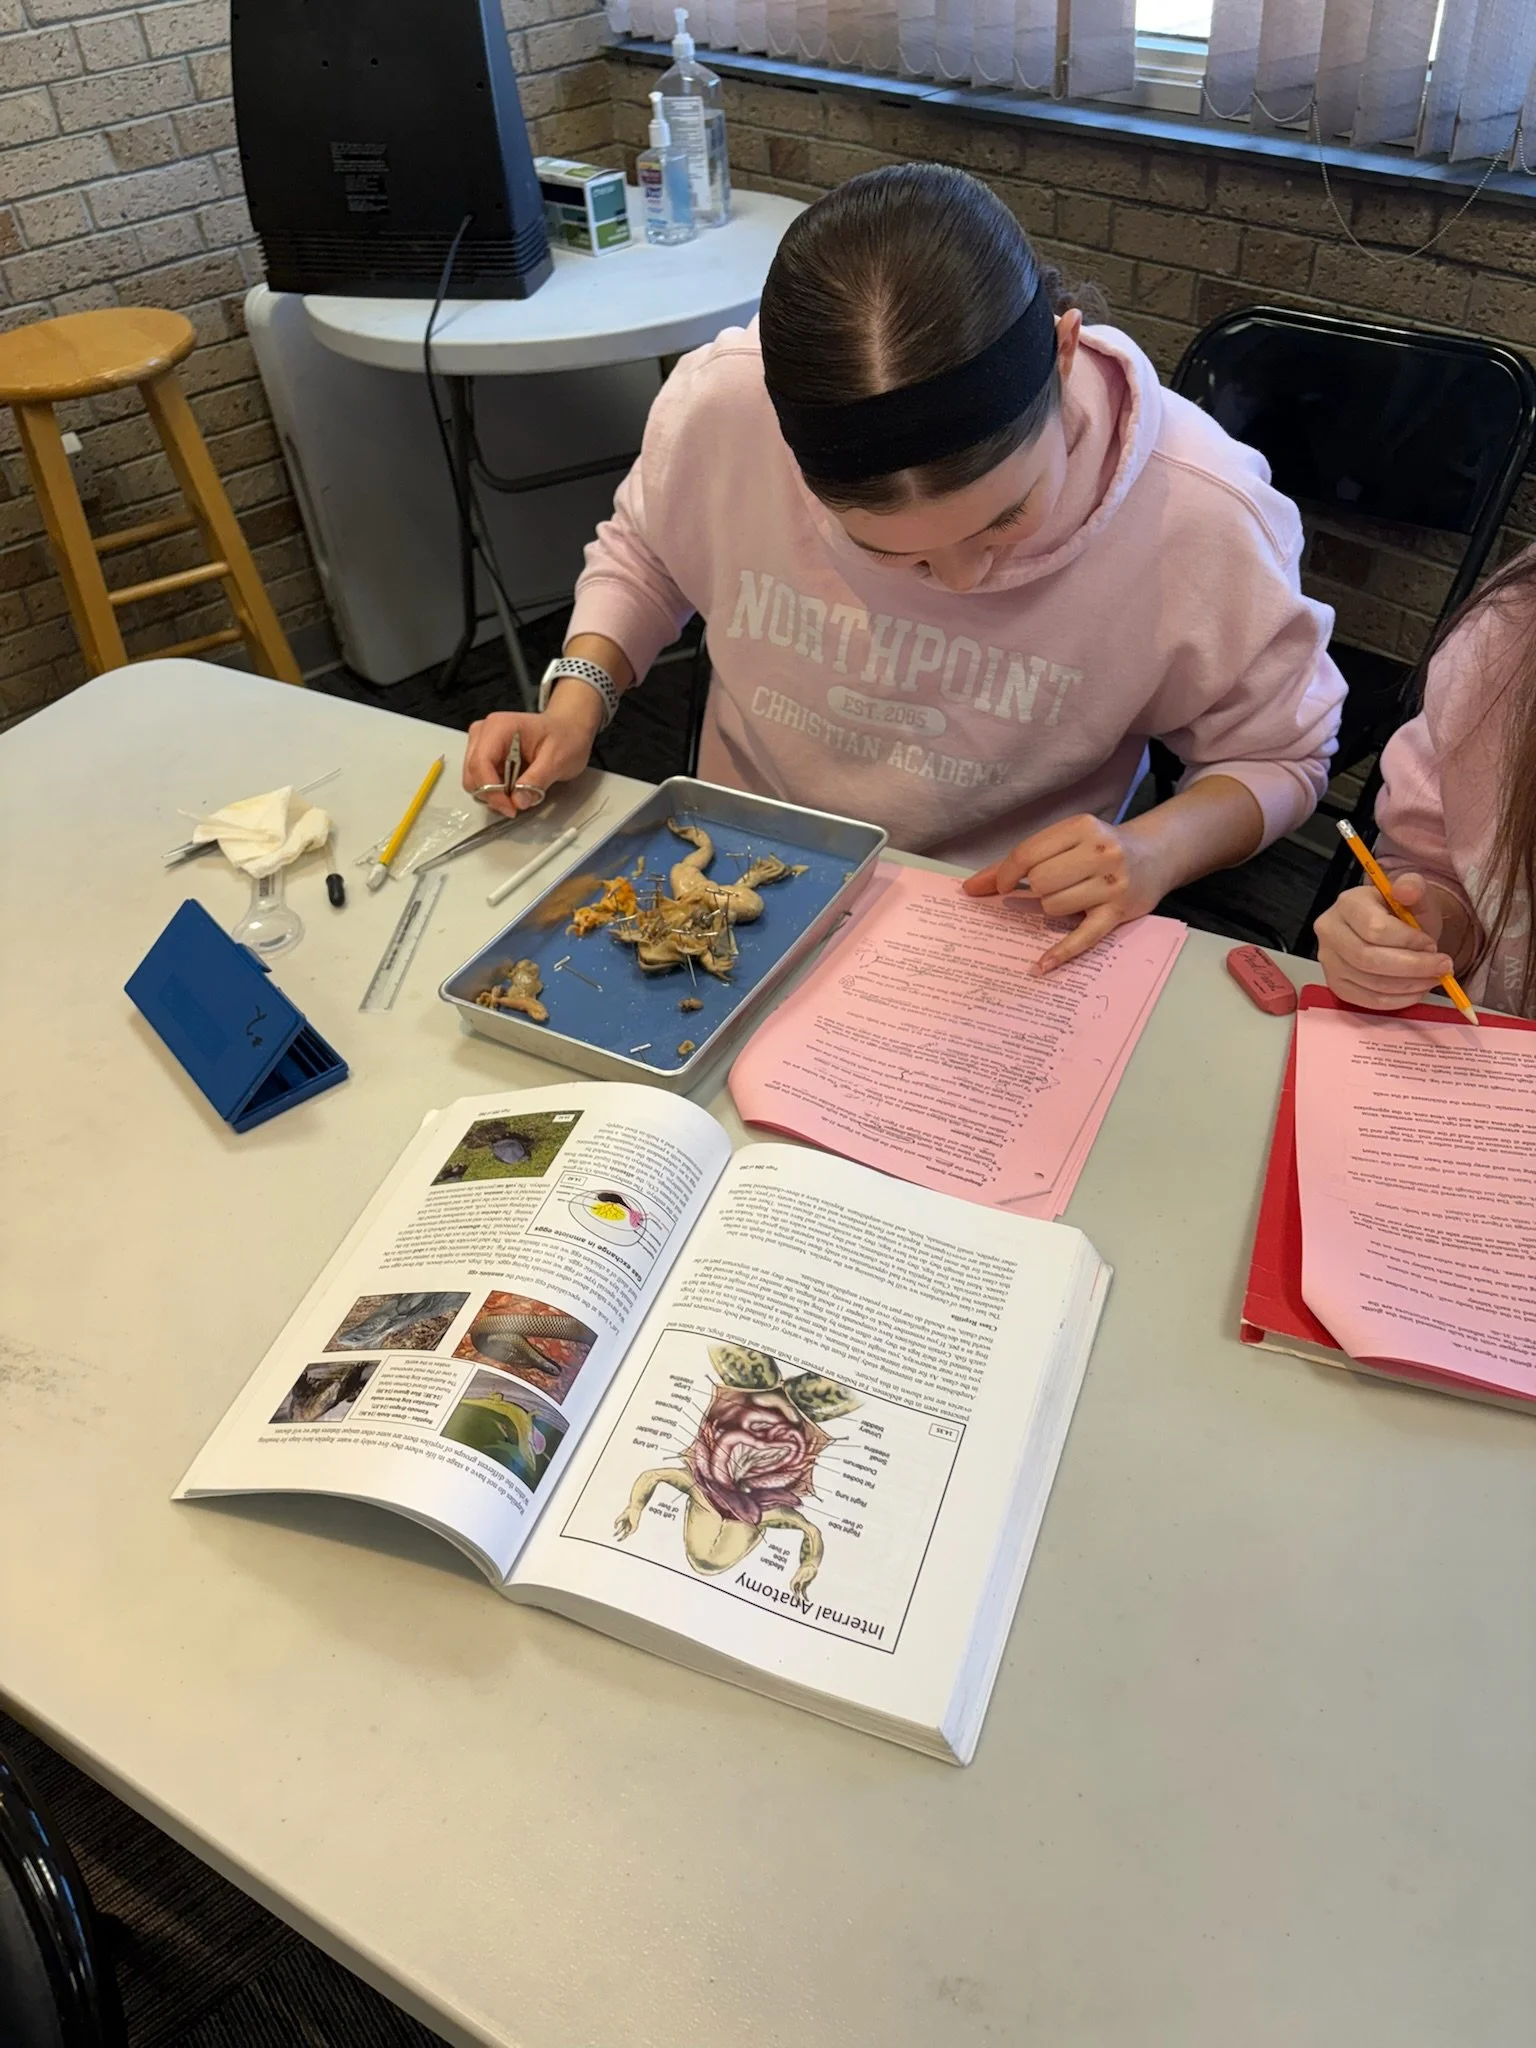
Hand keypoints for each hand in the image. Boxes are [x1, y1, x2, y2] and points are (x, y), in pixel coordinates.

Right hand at [462, 680, 603, 817]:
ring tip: (521, 793)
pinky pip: (481, 782)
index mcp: (499, 727)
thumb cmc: (564, 737)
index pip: (480, 763)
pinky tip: (515, 788)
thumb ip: (537, 780)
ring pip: (474, 781)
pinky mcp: (484, 757)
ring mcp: (481, 744)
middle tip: (518, 805)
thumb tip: (518, 801)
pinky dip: (496, 792)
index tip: (511, 808)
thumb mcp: (557, 760)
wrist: (568, 729)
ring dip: (495, 795)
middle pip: (472, 774)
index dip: (492, 791)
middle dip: (493, 796)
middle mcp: (483, 733)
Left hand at [962, 813, 1161, 970]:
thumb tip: (971, 886)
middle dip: (1034, 891)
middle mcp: (1100, 852)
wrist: (1155, 854)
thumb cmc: (1098, 848)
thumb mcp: (1065, 842)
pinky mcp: (1119, 912)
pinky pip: (1084, 937)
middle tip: (1045, 890)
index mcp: (1081, 827)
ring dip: (1051, 908)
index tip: (1003, 886)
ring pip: (1055, 906)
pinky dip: (1061, 952)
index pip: (1028, 854)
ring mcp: (1111, 884)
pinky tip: (1041, 964)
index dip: (1006, 874)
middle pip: (1040, 882)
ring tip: (1068, 898)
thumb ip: (1019, 861)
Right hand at [1314, 876, 1454, 1010]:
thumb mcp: (1415, 894)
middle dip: (1412, 967)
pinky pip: (1367, 1000)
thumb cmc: (1405, 912)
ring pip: (1369, 983)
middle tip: (1441, 967)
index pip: (1375, 929)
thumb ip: (1414, 886)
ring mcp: (1328, 960)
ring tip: (1432, 978)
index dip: (1408, 941)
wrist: (1395, 931)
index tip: (1432, 944)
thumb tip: (1406, 890)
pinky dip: (1397, 1000)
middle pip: (1368, 959)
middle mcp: (1330, 931)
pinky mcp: (1336, 984)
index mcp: (1348, 903)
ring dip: (1409, 985)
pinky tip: (1416, 990)